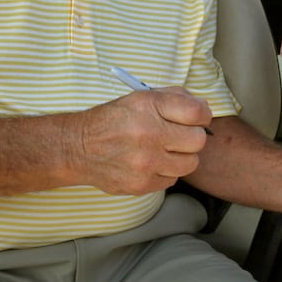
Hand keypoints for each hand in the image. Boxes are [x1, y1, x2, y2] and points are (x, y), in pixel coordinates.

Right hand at [77, 87, 211, 195]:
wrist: (78, 148)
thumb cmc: (113, 120)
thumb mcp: (139, 98)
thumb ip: (174, 97)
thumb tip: (203, 107)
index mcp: (148, 107)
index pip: (197, 112)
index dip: (203, 115)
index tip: (198, 118)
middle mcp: (148, 134)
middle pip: (198, 140)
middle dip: (192, 137)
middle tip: (179, 136)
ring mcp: (145, 162)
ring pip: (190, 163)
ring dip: (182, 157)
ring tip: (165, 150)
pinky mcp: (141, 183)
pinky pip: (172, 179)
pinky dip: (166, 171)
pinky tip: (151, 163)